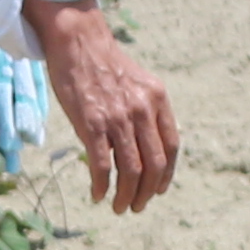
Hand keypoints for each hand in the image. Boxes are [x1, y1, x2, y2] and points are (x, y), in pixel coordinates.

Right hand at [20, 0, 175, 214]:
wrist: (78, 41)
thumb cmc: (104, 64)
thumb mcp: (138, 83)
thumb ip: (147, 111)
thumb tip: (149, 145)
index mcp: (157, 99)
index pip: (171, 147)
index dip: (166, 175)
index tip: (158, 190)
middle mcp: (142, 109)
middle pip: (154, 165)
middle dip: (147, 193)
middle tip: (137, 207)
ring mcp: (118, 118)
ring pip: (131, 171)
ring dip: (127, 196)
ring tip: (120, 207)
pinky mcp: (93, 124)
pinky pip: (102, 166)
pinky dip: (102, 186)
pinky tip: (98, 195)